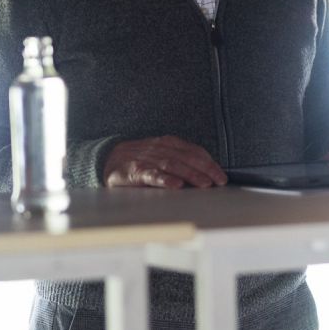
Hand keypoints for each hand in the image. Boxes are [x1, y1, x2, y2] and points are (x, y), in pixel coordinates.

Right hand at [103, 135, 227, 188]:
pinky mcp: (135, 171)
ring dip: (191, 174)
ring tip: (204, 184)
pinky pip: (152, 175)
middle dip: (205, 169)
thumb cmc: (139, 159)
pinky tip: (176, 185)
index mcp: (168, 143)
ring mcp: (148, 159)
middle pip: (187, 157)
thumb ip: (180, 160)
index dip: (209, 163)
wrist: (107, 158)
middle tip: (218, 181)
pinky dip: (165, 179)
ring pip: (173, 165)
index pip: (194, 151)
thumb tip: (206, 174)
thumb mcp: (161, 154)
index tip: (221, 175)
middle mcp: (160, 149)